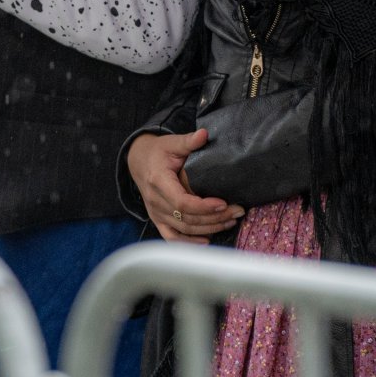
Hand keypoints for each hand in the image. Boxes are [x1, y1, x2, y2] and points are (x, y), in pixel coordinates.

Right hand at [125, 130, 242, 244]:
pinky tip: (207, 240)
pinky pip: (172, 237)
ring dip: (209, 228)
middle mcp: (155, 201)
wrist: (138, 161)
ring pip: (184, 229)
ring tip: (230, 221)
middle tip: (237, 211)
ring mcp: (156, 213)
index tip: (223, 203)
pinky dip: (189, 242)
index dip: (203, 206)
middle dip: (214, 218)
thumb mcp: (172, 143)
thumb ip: (188, 141)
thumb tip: (204, 134)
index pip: (181, 201)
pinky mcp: (158, 220)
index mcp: (158, 181)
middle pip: (187, 218)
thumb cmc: (158, 152)